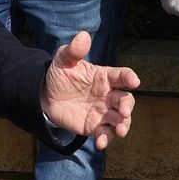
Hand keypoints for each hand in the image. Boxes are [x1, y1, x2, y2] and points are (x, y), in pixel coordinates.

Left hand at [41, 31, 137, 149]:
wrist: (44, 96)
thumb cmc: (59, 75)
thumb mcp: (63, 59)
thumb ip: (74, 50)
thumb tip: (83, 35)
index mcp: (104, 77)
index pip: (121, 76)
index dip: (129, 77)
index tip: (134, 81)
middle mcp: (108, 94)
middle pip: (125, 100)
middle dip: (128, 106)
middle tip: (125, 112)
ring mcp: (102, 112)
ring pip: (120, 119)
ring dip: (123, 125)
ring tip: (120, 131)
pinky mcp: (94, 126)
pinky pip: (104, 133)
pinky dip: (105, 139)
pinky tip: (100, 144)